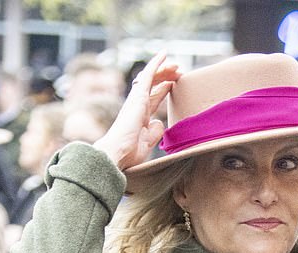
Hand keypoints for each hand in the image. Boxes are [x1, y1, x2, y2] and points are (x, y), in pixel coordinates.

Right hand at [93, 52, 179, 172]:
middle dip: (167, 78)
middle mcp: (138, 105)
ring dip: (165, 70)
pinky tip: (164, 54)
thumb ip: (154, 132)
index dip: (164, 89)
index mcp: (140, 116)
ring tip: (177, 66)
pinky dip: (156, 63)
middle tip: (179, 74)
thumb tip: (159, 122)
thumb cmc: (129, 153)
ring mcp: (137, 99)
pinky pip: (148, 75)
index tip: (174, 84)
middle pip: (154, 86)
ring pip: (152, 78)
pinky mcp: (138, 95)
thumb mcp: (148, 142)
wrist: (118, 152)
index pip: (154, 98)